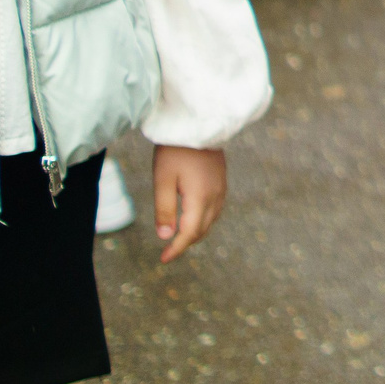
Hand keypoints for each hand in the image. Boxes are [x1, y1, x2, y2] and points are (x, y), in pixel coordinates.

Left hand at [150, 146, 226, 261]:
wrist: (198, 123)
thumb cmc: (175, 150)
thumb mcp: (163, 180)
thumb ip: (164, 210)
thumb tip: (165, 237)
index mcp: (200, 198)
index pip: (189, 233)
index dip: (176, 249)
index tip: (163, 259)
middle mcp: (215, 196)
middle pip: (201, 230)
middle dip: (185, 243)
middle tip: (167, 251)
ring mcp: (221, 189)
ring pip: (210, 221)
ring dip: (195, 233)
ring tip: (177, 238)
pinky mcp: (221, 182)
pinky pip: (215, 210)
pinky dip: (203, 221)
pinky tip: (192, 218)